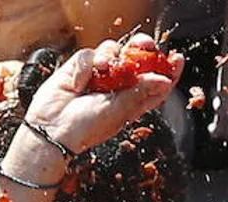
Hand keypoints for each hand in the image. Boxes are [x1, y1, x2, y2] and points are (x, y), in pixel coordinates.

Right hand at [21, 36, 179, 158]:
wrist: (51, 129)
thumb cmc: (84, 130)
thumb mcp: (120, 112)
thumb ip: (141, 92)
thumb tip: (164, 80)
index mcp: (132, 100)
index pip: (156, 82)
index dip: (168, 70)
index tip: (176, 59)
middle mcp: (117, 86)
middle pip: (137, 59)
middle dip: (143, 49)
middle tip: (146, 46)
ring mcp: (98, 76)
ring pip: (114, 51)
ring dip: (110, 58)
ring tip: (103, 70)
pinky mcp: (80, 69)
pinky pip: (89, 54)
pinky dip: (86, 65)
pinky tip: (81, 81)